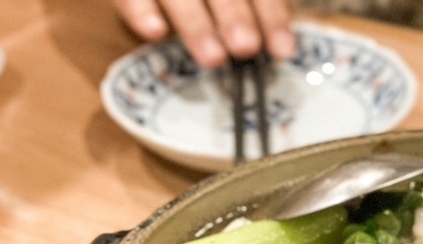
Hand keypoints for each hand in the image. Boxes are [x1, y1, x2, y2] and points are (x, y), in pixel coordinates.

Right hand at [112, 0, 296, 68]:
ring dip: (195, 23)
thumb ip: (249, 7)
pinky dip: (139, 11)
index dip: (271, 14)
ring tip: (214, 59)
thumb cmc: (208, 0)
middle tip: (246, 48)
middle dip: (234, 15)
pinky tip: (154, 33)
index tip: (283, 51)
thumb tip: (278, 48)